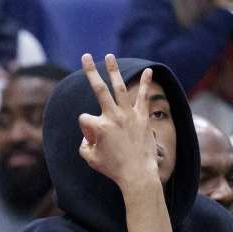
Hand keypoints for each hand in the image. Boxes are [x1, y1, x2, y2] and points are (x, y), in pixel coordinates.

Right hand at [76, 53, 160, 188]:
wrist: (137, 174)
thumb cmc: (113, 168)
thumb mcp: (90, 158)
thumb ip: (84, 145)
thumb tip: (89, 136)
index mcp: (98, 127)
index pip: (84, 118)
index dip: (85, 131)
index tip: (93, 142)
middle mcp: (113, 117)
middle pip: (99, 89)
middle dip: (90, 71)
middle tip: (86, 56)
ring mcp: (129, 115)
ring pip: (119, 87)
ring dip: (114, 70)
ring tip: (109, 56)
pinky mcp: (143, 118)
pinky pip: (144, 97)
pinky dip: (146, 84)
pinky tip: (148, 71)